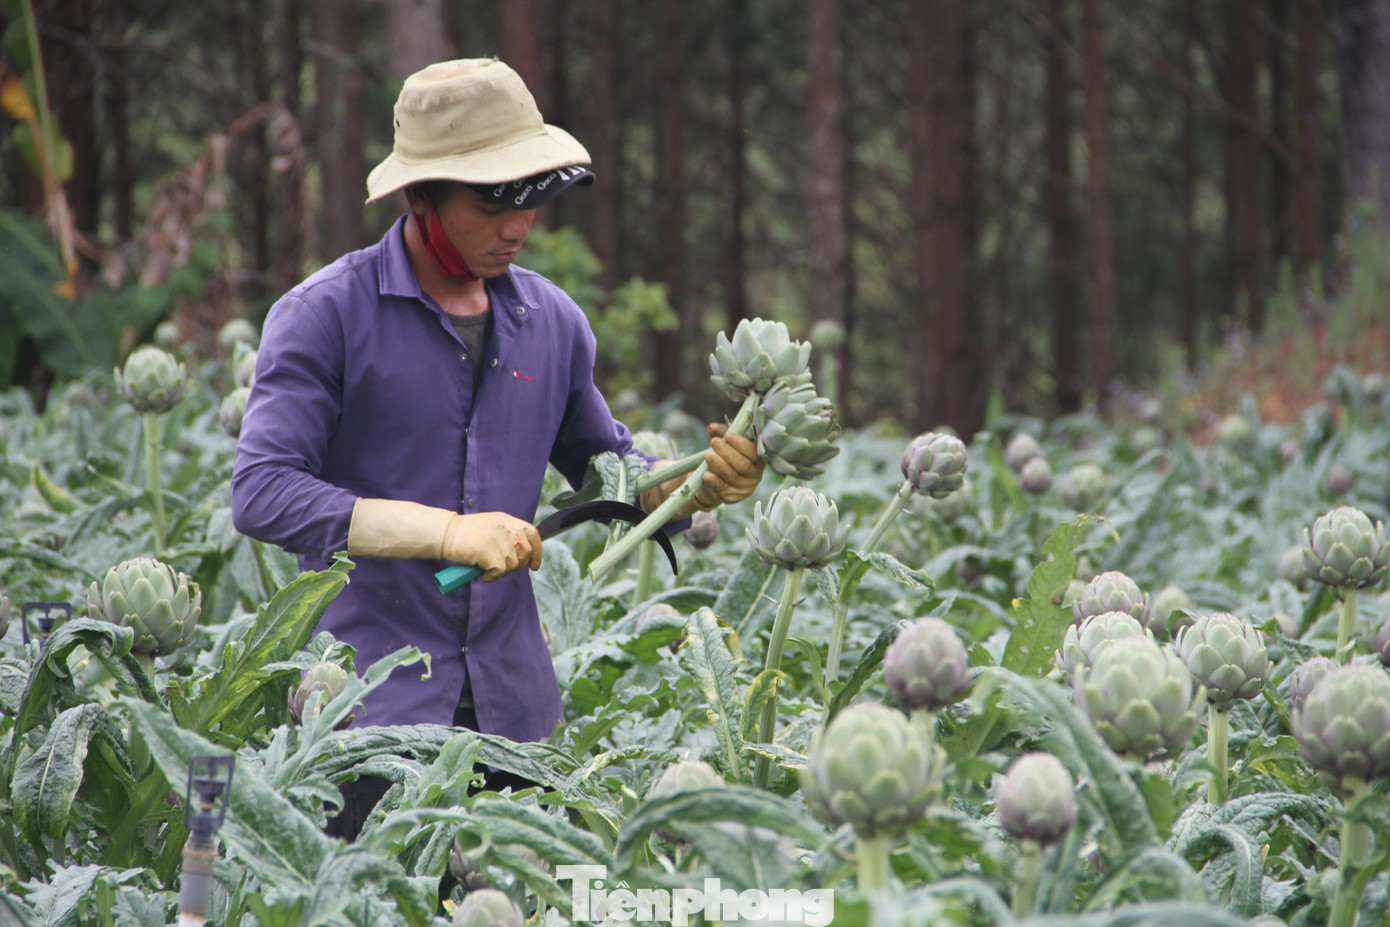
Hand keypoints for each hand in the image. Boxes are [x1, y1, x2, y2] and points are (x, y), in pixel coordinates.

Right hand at [441, 512, 542, 581]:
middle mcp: (508, 528)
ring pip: (512, 565)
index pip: (533, 535)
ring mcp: (500, 540)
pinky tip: (481, 572)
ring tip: (485, 568)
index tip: (534, 565)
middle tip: (499, 568)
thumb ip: (507, 535)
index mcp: (508, 520)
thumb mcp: (491, 527)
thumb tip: (519, 556)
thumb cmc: (464, 534)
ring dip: (500, 572)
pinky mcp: (491, 553)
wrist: (445, 533)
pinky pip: (499, 572)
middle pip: (525, 553)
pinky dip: (491, 577)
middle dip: (516, 565)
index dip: (538, 552)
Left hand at [639, 424, 765, 516]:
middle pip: (743, 465)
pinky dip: (714, 482)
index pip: (754, 452)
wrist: (717, 480)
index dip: (741, 444)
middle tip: (714, 442)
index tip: (727, 435)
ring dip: (719, 465)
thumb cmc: (726, 456)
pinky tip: (706, 474)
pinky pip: (723, 490)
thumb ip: (720, 433)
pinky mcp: (733, 498)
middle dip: (727, 453)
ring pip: (733, 477)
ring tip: (707, 455)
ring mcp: (745, 488)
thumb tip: (712, 428)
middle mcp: (756, 475)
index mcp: (758, 460)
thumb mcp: (725, 442)